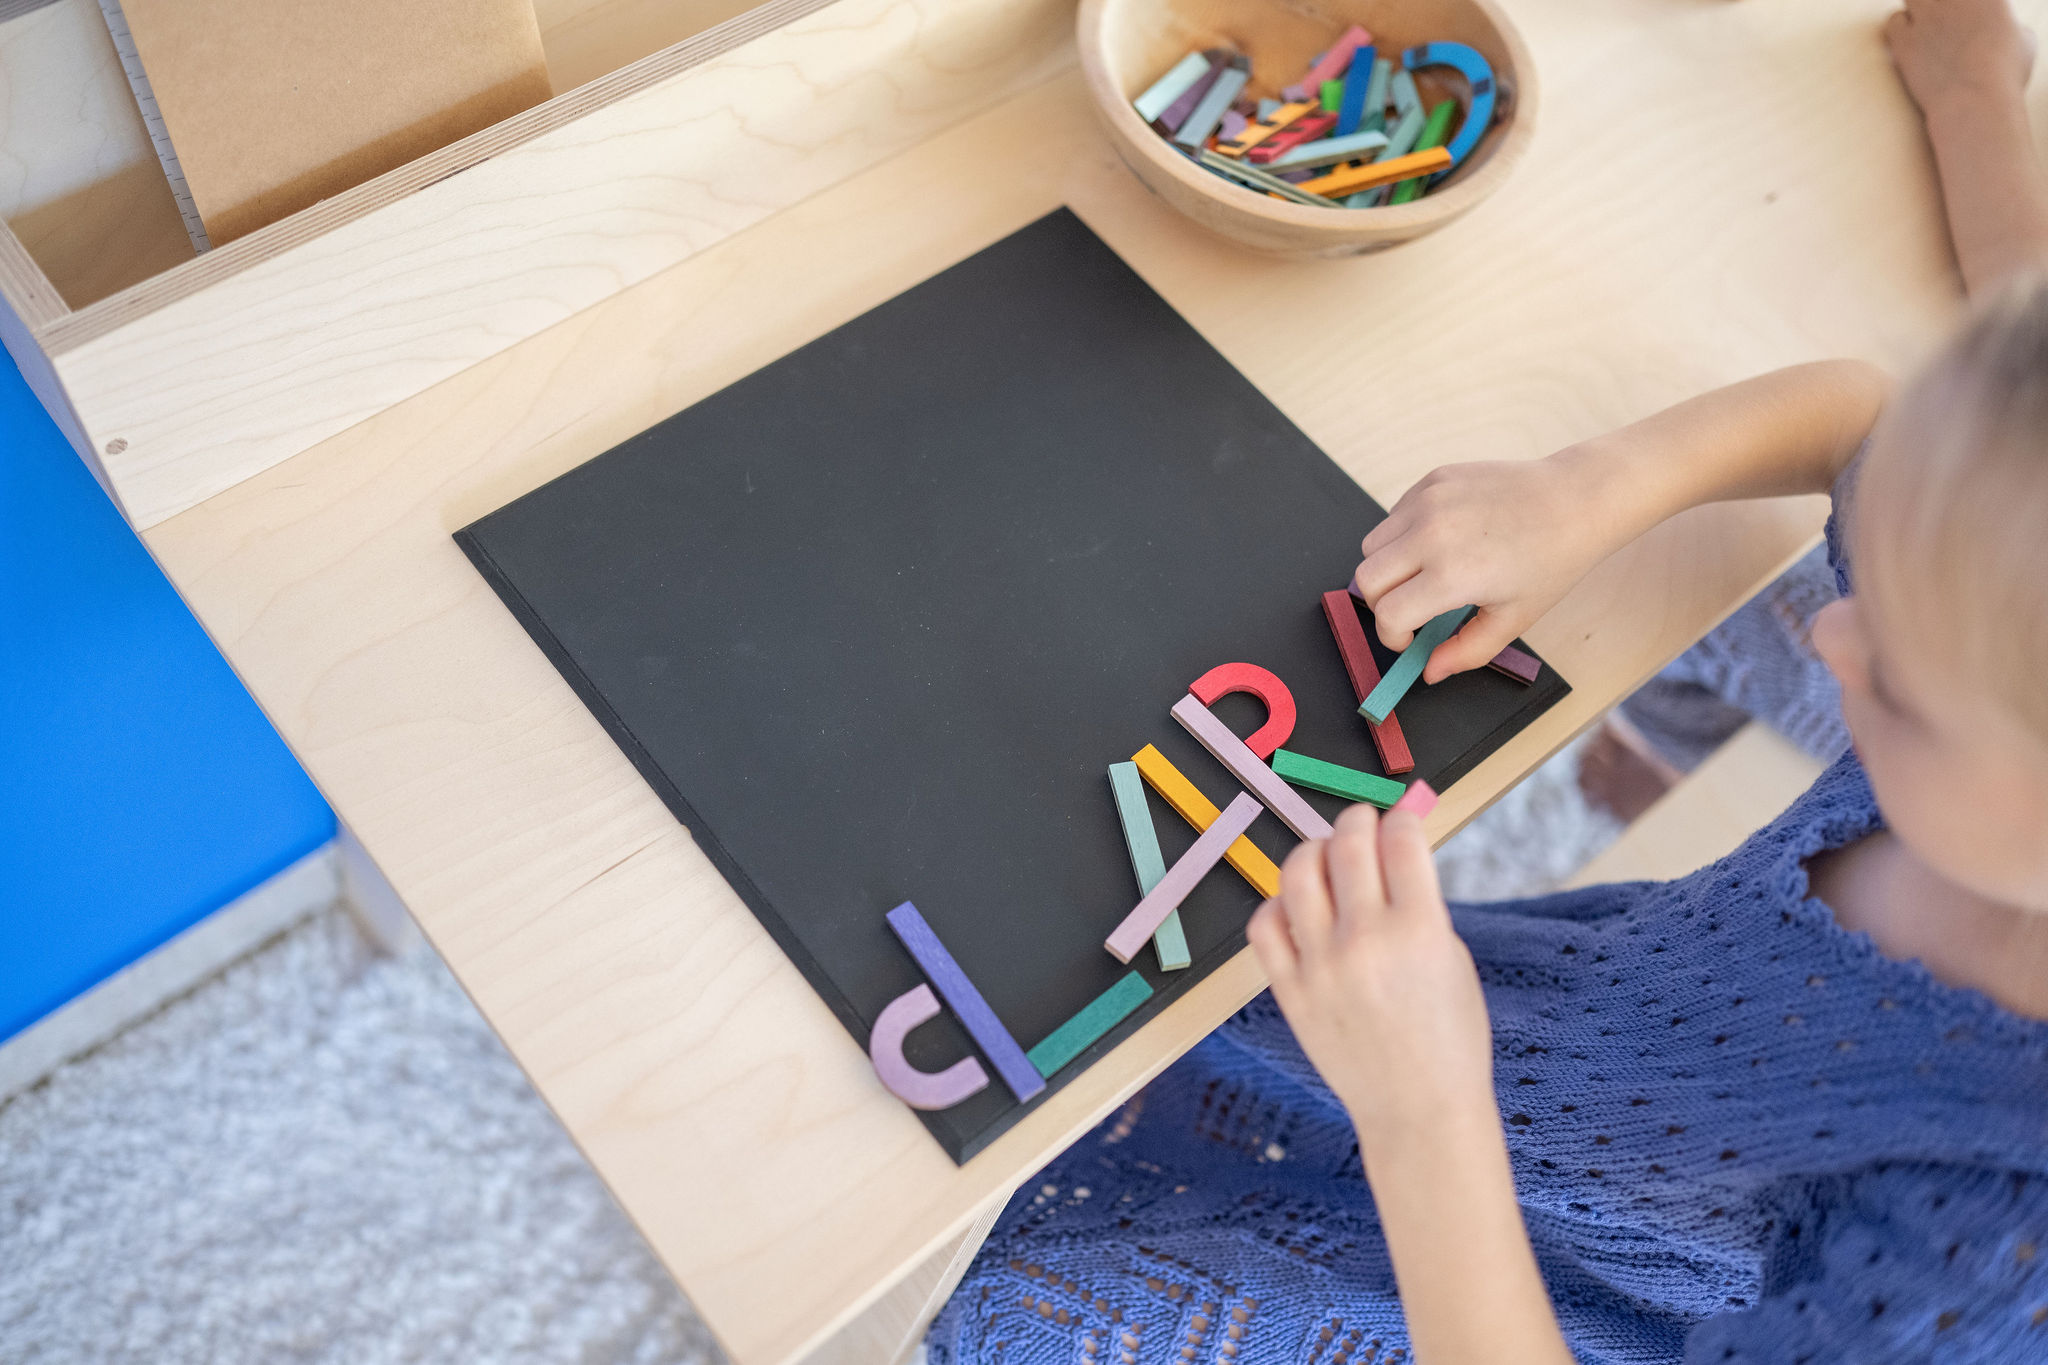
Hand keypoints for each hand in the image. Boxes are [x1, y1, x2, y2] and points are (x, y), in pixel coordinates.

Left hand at [1246, 803, 1495, 1142]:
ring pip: (1297, 873)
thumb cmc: (1448, 1038)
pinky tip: (1296, 906)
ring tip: (1325, 855)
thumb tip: (1390, 853)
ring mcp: (1321, 966)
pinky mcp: (1289, 990)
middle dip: (1357, 820)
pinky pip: (1264, 924)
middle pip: (1347, 846)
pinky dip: (1278, 904)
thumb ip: (1421, 905)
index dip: (1402, 819)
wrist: (1419, 1110)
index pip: (1401, 842)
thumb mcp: (1452, 960)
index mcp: (1421, 931)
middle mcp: (1366, 942)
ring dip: (1313, 850)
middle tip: (1361, 821)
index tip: (1401, 818)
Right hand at [1351, 455, 1607, 681]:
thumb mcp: (1512, 619)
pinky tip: (1439, 542)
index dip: (1393, 636)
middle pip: (1365, 580)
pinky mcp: (1432, 480)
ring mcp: (1428, 501)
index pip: (1387, 614)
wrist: (1575, 500)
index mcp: (1452, 575)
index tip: (1410, 639)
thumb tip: (1429, 671)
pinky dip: (1402, 536)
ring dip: (1387, 568)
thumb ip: (1465, 652)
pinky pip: (1393, 516)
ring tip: (1423, 574)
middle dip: (1382, 605)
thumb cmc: (1551, 561)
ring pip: (1371, 545)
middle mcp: (1431, 534)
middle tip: (1411, 611)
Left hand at [1887, 0, 2035, 116]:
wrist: (1974, 99)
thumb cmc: (2005, 77)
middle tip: (1941, 23)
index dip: (1963, 6)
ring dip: (1918, 9)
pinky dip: (1900, 28)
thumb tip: (2007, 29)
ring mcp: (1928, 16)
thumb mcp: (2024, 44)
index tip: (1962, 19)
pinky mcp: (1904, 38)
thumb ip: (2011, 27)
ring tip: (1924, 27)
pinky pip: (1893, 20)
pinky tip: (1909, 42)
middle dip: (1940, 6)